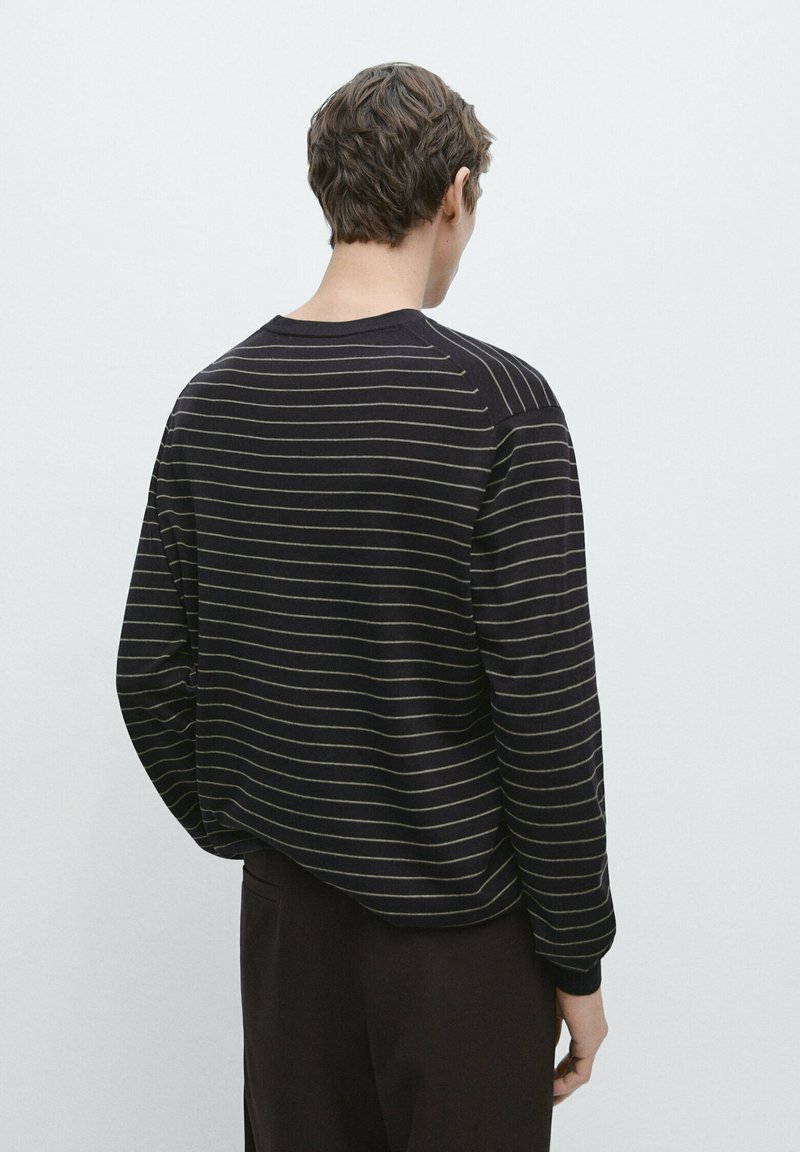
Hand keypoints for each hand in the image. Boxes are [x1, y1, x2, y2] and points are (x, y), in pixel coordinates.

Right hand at [552, 985, 607, 1105]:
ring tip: (549, 1099)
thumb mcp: (553, 1009)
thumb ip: (552, 1029)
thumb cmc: (560, 980)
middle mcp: (593, 1034)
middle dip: (562, 1084)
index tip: (546, 1079)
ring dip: (565, 1088)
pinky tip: (552, 1089)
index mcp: (585, 1024)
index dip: (560, 1069)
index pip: (574, 1055)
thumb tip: (547, 1047)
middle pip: (578, 1068)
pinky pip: (581, 1073)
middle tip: (548, 1098)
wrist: (571, 968)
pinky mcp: (590, 1042)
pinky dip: (567, 1083)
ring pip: (580, 1073)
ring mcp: (594, 1039)